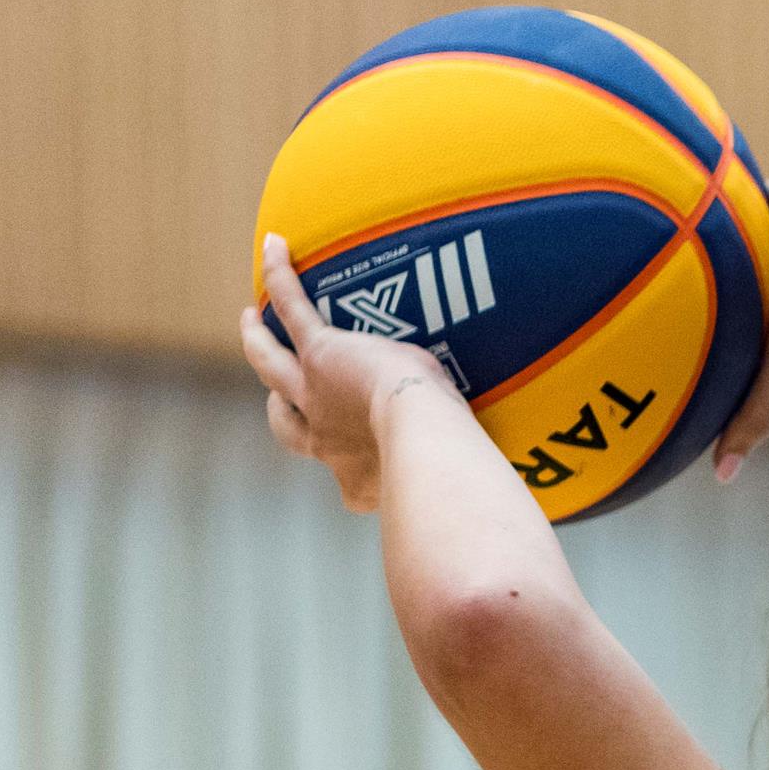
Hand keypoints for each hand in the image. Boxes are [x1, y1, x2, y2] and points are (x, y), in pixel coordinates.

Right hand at [242, 237, 465, 512]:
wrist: (426, 440)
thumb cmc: (452, 468)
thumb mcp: (455, 477)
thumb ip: (469, 486)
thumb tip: (516, 521)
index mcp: (360, 478)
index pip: (343, 478)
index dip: (344, 474)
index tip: (356, 477)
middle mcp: (328, 443)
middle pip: (286, 425)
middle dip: (278, 409)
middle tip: (273, 393)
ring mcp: (316, 396)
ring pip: (270, 364)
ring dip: (259, 342)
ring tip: (252, 319)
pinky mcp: (322, 355)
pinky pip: (293, 309)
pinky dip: (280, 278)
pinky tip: (274, 248)